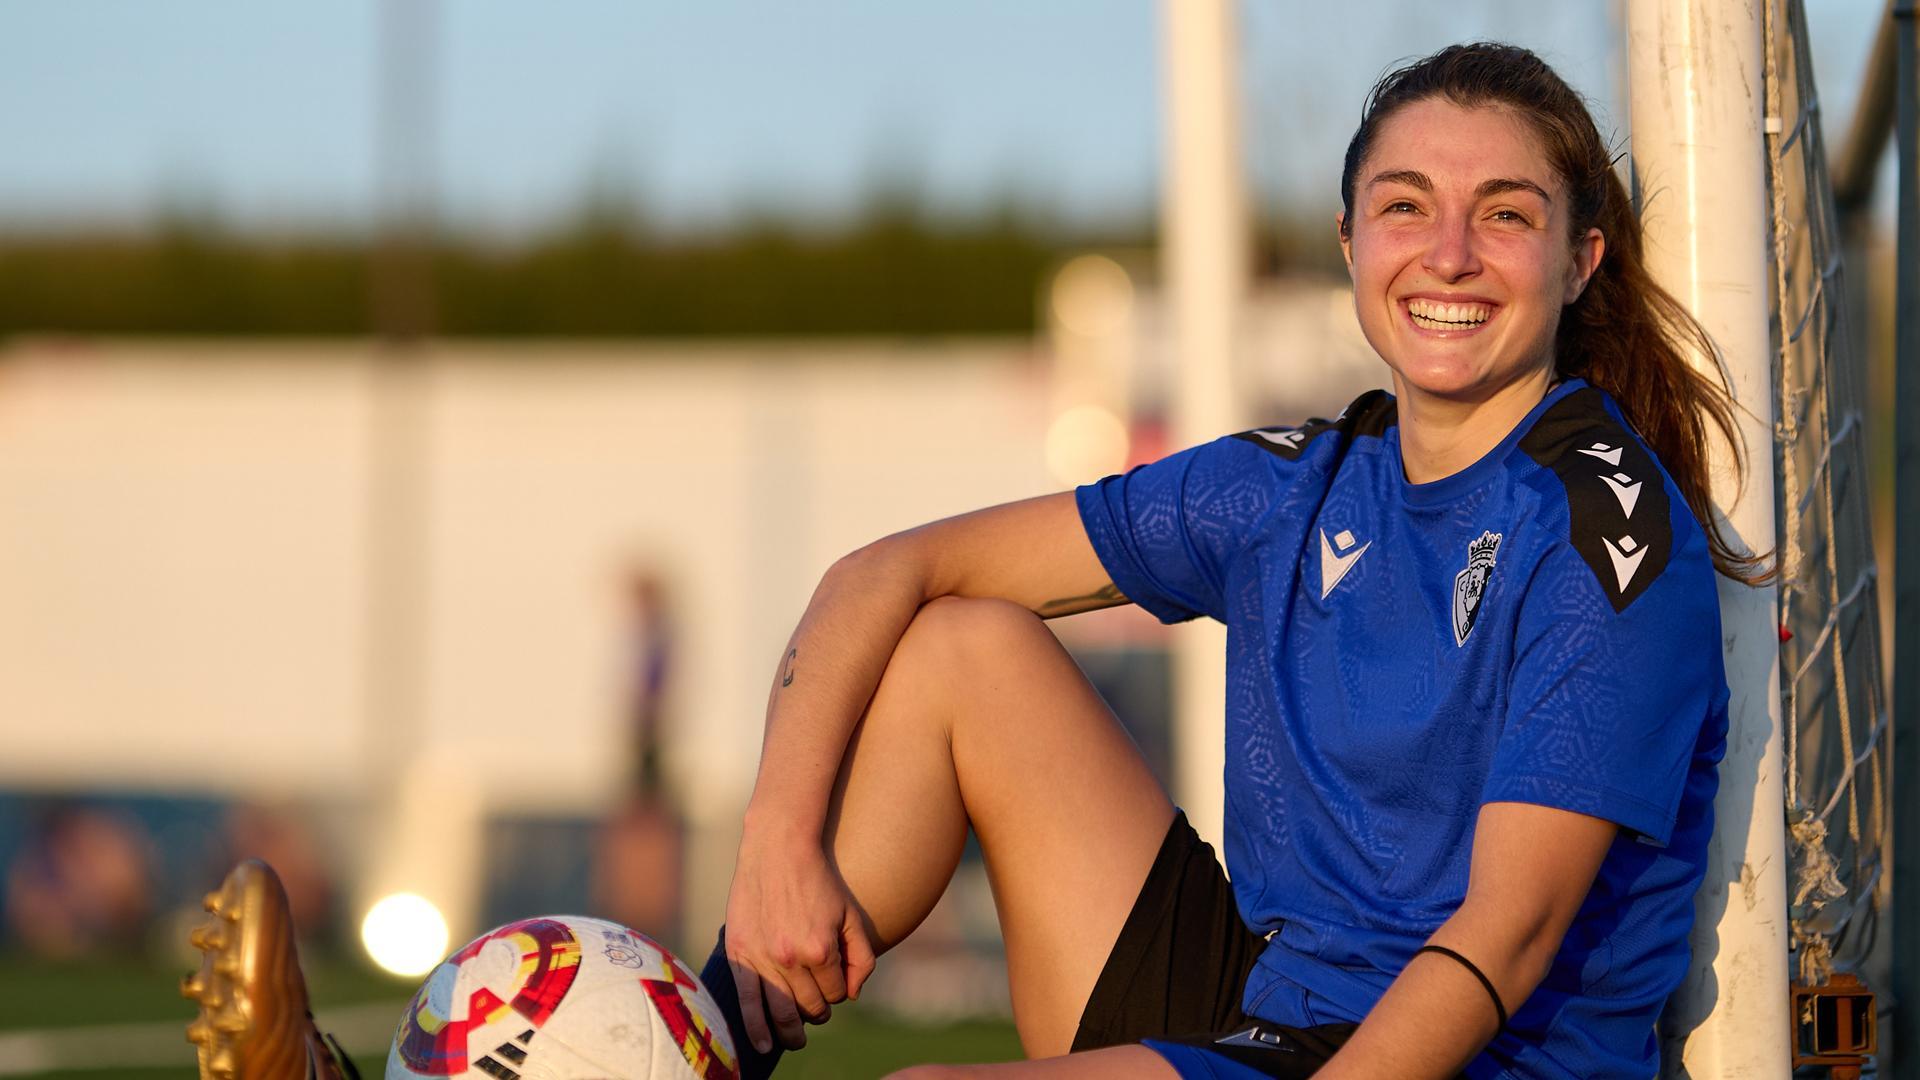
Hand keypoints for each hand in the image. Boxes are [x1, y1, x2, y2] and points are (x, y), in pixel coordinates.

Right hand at [723, 826, 876, 1052]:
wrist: (778, 850)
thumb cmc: (820, 881)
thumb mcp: (850, 916)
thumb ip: (861, 957)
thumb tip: (852, 995)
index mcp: (821, 950)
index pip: (835, 994)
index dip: (838, 991)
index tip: (833, 980)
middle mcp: (790, 958)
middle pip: (810, 1006)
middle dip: (819, 1010)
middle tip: (818, 1007)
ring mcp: (762, 958)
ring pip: (781, 1012)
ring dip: (793, 1030)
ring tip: (798, 1038)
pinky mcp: (739, 954)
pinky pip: (746, 1001)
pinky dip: (756, 1028)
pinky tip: (763, 1046)